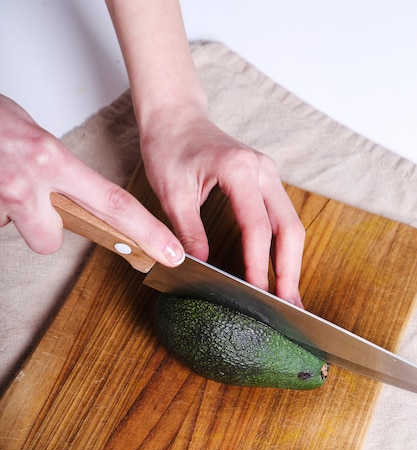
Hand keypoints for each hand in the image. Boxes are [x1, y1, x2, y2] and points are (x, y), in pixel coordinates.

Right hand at [0, 95, 183, 265]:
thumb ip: (60, 170)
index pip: (114, 205)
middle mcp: (28, 182)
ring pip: (20, 232)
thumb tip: (75, 199)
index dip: (146, 233)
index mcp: (52, 160)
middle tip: (36, 204)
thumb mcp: (36, 136)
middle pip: (53, 239)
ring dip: (16, 217)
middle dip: (50, 231)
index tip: (170, 253)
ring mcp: (1, 198)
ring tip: (4, 184)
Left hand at [139, 106, 304, 304]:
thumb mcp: (172, 193)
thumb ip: (188, 232)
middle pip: (289, 227)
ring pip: (291, 224)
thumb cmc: (169, 148)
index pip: (257, 227)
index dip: (259, 265)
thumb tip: (202, 268)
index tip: (257, 294)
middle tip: (288, 306)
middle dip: (290, 270)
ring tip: (288, 296)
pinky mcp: (265, 181)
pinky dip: (283, 246)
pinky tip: (279, 270)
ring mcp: (268, 174)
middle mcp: (263, 170)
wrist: (175, 117)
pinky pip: (282, 217)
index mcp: (240, 169)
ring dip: (291, 261)